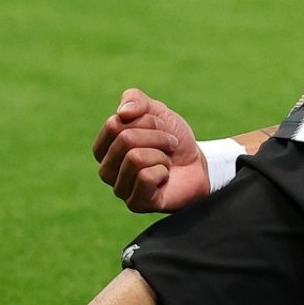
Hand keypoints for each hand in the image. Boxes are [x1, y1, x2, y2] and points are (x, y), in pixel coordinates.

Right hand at [92, 87, 208, 212]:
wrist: (199, 164)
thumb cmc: (172, 139)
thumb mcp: (157, 111)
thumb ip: (135, 100)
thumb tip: (122, 113)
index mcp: (105, 148)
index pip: (114, 125)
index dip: (144, 121)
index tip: (159, 127)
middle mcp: (106, 170)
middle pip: (125, 139)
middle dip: (157, 136)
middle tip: (169, 145)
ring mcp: (120, 189)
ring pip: (135, 158)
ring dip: (161, 154)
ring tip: (167, 161)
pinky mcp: (136, 204)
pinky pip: (145, 177)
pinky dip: (162, 172)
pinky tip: (165, 177)